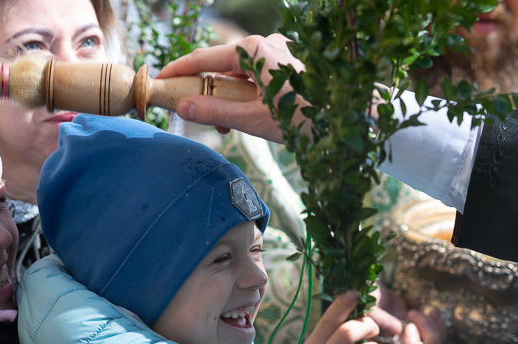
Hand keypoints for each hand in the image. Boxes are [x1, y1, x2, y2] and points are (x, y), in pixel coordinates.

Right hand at [156, 34, 305, 139]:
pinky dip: (254, 94)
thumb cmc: (310, 117)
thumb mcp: (257, 120)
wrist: (358, 116)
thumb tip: (183, 109)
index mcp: (253, 50)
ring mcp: (283, 51)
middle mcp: (267, 43)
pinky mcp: (296, 63)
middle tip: (210, 123)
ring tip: (238, 126)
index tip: (158, 82)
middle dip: (212, 95)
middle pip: (224, 67)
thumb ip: (218, 114)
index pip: (204, 59)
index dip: (178, 72)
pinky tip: (262, 116)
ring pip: (245, 74)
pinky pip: (264, 76)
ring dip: (235, 99)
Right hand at [369, 285, 445, 343]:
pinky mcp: (418, 337)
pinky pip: (437, 341)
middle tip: (415, 314)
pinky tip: (432, 312)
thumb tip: (396, 330)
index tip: (409, 321)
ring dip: (435, 331)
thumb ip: (378, 318)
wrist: (371, 291)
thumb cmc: (365, 298)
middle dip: (429, 338)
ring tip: (424, 312)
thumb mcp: (367, 305)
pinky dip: (440, 327)